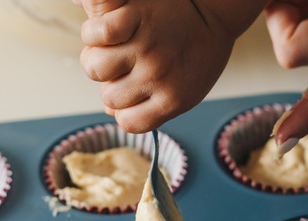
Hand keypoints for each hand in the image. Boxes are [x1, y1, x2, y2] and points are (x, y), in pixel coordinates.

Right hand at [76, 0, 265, 132]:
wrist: (214, 6)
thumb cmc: (197, 48)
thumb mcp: (184, 87)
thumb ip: (150, 105)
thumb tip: (110, 111)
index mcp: (173, 100)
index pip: (129, 123)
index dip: (125, 109)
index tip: (132, 93)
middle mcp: (158, 76)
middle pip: (109, 97)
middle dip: (113, 82)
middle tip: (124, 64)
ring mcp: (146, 47)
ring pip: (96, 68)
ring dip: (97, 57)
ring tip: (112, 46)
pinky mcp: (135, 17)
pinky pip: (99, 33)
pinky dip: (94, 32)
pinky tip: (105, 28)